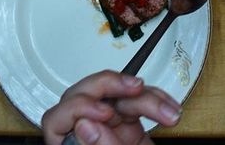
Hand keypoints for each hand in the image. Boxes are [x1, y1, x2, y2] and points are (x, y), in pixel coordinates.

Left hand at [41, 71, 181, 144]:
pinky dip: (157, 103)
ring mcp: (105, 130)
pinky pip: (137, 101)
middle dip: (111, 85)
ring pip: (117, 94)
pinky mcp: (127, 125)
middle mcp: (84, 139)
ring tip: (167, 114)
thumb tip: (84, 125)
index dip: (78, 108)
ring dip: (148, 99)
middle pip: (83, 95)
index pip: (56, 120)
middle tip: (133, 89)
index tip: (104, 112)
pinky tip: (169, 112)